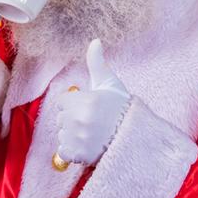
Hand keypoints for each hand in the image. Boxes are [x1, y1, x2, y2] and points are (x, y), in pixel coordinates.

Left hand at [55, 38, 131, 166]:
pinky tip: (87, 146)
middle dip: (73, 119)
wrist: (136, 140)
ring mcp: (78, 139)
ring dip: (72, 135)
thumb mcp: (111, 85)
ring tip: (92, 135)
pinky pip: (63, 151)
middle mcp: (80, 121)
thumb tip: (95, 41)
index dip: (75, 104)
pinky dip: (71, 151)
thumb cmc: (123, 110)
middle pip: (61, 118)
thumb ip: (97, 63)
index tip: (90, 108)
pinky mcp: (78, 156)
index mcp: (86, 102)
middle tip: (93, 123)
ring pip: (62, 134)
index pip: (63, 101)